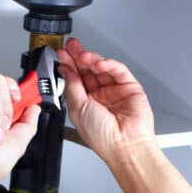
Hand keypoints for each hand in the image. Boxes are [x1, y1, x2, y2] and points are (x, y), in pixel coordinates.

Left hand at [57, 38, 156, 165]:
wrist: (124, 145)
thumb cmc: (102, 137)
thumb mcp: (77, 109)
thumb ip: (72, 86)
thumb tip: (66, 70)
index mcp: (85, 103)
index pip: (75, 79)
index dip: (68, 66)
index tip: (61, 55)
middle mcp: (100, 96)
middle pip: (87, 70)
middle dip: (78, 57)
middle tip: (70, 47)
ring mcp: (115, 91)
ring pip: (102, 68)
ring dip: (91, 59)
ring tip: (83, 55)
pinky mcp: (130, 87)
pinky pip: (119, 70)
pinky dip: (108, 64)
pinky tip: (98, 63)